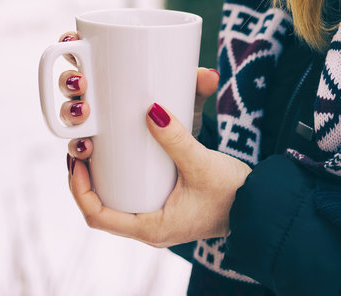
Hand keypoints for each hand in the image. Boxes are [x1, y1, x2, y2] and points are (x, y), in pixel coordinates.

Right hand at [57, 32, 218, 136]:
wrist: (185, 152)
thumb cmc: (180, 111)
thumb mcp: (191, 97)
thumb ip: (200, 85)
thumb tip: (211, 76)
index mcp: (111, 71)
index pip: (81, 51)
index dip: (68, 41)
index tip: (73, 38)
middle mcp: (97, 96)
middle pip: (70, 83)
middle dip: (68, 81)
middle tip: (84, 84)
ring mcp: (96, 124)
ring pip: (69, 115)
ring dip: (68, 114)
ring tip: (86, 116)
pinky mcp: (100, 149)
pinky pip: (79, 147)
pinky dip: (76, 148)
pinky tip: (83, 149)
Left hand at [58, 32, 249, 246]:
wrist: (261, 205)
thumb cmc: (235, 194)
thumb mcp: (203, 165)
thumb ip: (178, 138)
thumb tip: (152, 111)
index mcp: (153, 227)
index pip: (98, 217)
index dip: (80, 188)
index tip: (79, 159)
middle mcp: (152, 228)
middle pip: (103, 208)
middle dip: (88, 178)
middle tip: (87, 146)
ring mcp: (161, 219)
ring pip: (119, 203)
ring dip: (105, 178)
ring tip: (100, 148)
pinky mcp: (171, 207)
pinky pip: (137, 197)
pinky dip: (126, 178)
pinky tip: (126, 156)